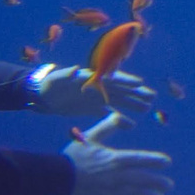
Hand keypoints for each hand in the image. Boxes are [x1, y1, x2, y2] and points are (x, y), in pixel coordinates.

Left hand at [30, 65, 158, 122]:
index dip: (124, 80)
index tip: (138, 83)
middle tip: (151, 97)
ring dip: (133, 104)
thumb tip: (74, 69)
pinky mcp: (94, 109)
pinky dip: (120, 119)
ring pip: (120, 101)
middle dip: (136, 92)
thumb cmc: (49, 84)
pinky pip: (110, 114)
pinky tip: (130, 125)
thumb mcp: (56, 78)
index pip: (111, 78)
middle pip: (121, 89)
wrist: (43, 96)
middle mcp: (99, 87)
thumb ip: (65, 74)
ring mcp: (98, 98)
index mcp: (92, 78)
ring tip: (147, 108)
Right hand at [62, 115, 173, 194]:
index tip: (167, 162)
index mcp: (114, 159)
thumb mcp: (89, 136)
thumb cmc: (72, 156)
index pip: (140, 159)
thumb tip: (122, 117)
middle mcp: (116, 176)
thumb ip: (108, 126)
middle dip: (158, 183)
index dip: (155, 161)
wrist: (54, 178)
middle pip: (143, 180)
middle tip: (169, 185)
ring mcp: (110, 191)